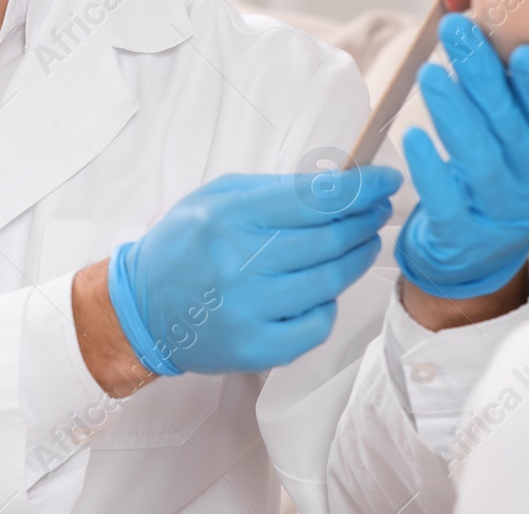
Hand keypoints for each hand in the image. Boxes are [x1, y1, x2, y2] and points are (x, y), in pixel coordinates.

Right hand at [108, 166, 400, 375]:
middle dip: (365, 222)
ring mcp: (249, 310)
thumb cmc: (183, 246)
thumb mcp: (216, 198)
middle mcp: (239, 264)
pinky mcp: (256, 348)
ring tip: (363, 244)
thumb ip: (274, 190)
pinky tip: (324, 289)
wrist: (141, 309)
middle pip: (329, 240)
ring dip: (357, 259)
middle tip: (380, 211)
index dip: (360, 189)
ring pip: (330, 282)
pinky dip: (329, 304)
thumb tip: (337, 185)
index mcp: (229, 218)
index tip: (387, 181)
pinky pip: (317, 324)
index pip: (314, 199)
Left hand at [395, 14, 528, 298]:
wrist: (481, 249)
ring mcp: (503, 214)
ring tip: (430, 73)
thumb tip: (485, 21)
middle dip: (480, 74)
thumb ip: (516, 93)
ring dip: (452, 111)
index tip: (522, 51)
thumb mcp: (525, 136)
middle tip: (454, 30)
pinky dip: (428, 166)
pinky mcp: (463, 234)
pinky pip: (445, 198)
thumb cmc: (504, 169)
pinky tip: (411, 135)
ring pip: (477, 157)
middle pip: (510, 126)